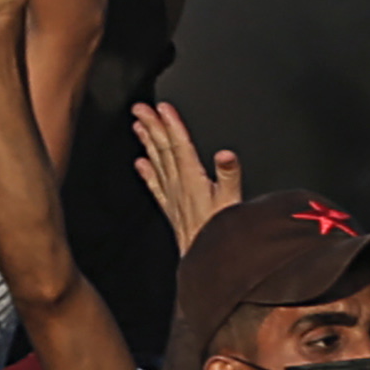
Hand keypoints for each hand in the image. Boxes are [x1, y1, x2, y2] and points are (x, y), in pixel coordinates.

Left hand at [127, 102, 243, 244]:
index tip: (162, 107)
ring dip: (147, 143)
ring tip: (138, 126)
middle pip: (163, 150)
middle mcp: (179, 186)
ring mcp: (173, 197)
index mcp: (193, 180)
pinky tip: (140, 163)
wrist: (207, 262)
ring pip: (157, 163)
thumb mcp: (232, 202)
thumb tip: (225, 154)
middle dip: (152, 126)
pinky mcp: (172, 209)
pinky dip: (147, 172)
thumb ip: (229, 175)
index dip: (171, 125)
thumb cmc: (221, 234)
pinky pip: (156, 186)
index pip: (180, 146)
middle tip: (140, 108)